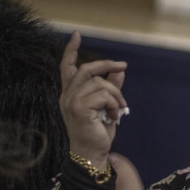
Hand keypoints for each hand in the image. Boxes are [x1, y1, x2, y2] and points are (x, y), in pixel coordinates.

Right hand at [59, 32, 127, 168]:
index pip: (66, 67)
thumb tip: (119, 71)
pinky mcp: (79, 108)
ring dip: (116, 95)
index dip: (71, 50)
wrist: (92, 153)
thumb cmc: (98, 132)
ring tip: (119, 109)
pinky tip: (113, 116)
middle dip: (107, 65)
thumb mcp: (107, 107)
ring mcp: (71, 101)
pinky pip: (104, 95)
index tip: (76, 35)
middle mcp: (67, 96)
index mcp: (70, 94)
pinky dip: (114, 104)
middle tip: (123, 66)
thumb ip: (111, 88)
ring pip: (100, 83)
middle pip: (87, 69)